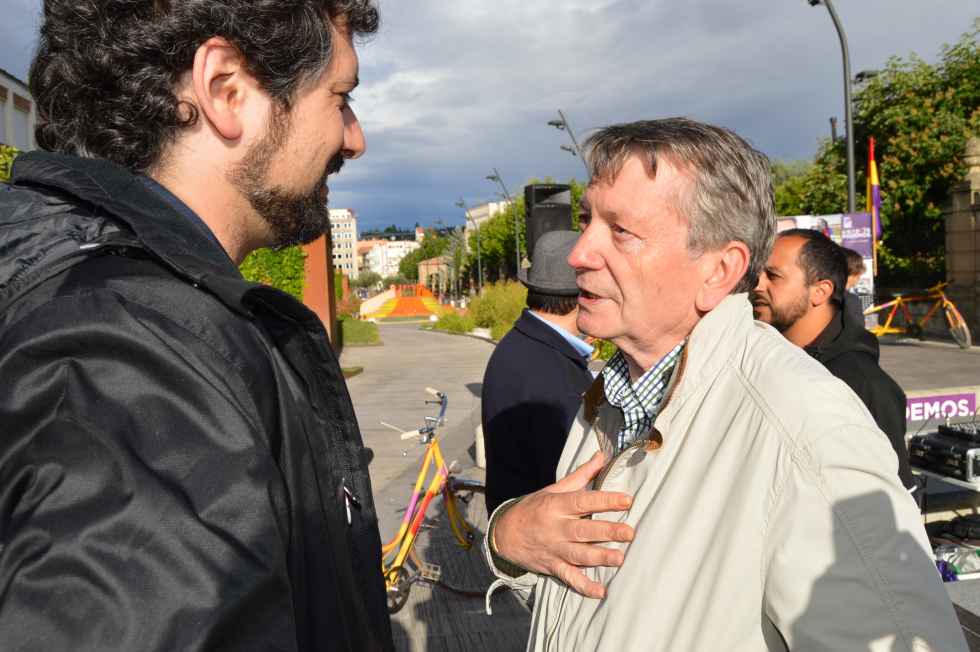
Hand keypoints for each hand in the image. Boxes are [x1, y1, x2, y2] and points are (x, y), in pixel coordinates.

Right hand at [493, 451, 633, 597]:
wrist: (504, 533)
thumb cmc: (533, 508)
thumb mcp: (553, 489)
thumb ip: (580, 475)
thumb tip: (602, 456)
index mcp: (556, 505)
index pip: (583, 501)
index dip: (605, 501)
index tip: (626, 500)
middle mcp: (556, 528)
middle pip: (584, 530)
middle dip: (607, 532)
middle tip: (629, 532)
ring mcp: (554, 549)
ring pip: (579, 555)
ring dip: (599, 557)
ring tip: (619, 559)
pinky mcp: (552, 566)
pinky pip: (568, 577)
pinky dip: (583, 586)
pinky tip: (600, 592)